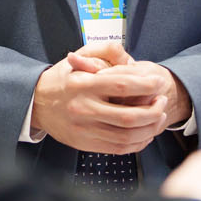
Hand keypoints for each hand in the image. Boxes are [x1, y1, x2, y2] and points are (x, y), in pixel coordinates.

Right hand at [31, 47, 169, 154]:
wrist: (37, 103)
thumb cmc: (62, 79)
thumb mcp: (78, 57)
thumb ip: (104, 53)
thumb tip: (130, 58)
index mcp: (83, 84)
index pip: (121, 85)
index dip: (146, 85)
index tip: (159, 82)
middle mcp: (84, 108)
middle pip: (128, 116)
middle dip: (154, 110)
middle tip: (163, 102)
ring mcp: (85, 129)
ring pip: (127, 136)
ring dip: (150, 128)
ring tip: (159, 116)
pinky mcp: (86, 144)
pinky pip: (119, 148)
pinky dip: (138, 143)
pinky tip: (145, 132)